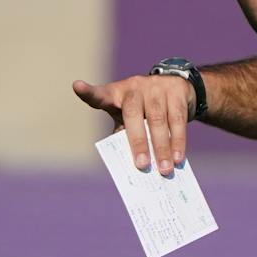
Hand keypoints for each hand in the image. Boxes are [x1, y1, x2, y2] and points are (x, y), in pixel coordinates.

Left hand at [73, 74, 193, 175]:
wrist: (177, 88)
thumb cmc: (146, 109)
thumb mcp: (131, 118)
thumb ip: (126, 134)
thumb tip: (132, 165)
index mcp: (116, 94)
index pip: (100, 94)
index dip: (88, 92)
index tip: (77, 86)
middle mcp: (134, 87)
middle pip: (133, 113)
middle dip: (138, 142)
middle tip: (142, 165)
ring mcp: (156, 86)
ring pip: (158, 119)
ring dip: (162, 147)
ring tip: (164, 169)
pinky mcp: (176, 90)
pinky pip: (177, 119)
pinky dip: (178, 140)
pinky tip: (178, 156)